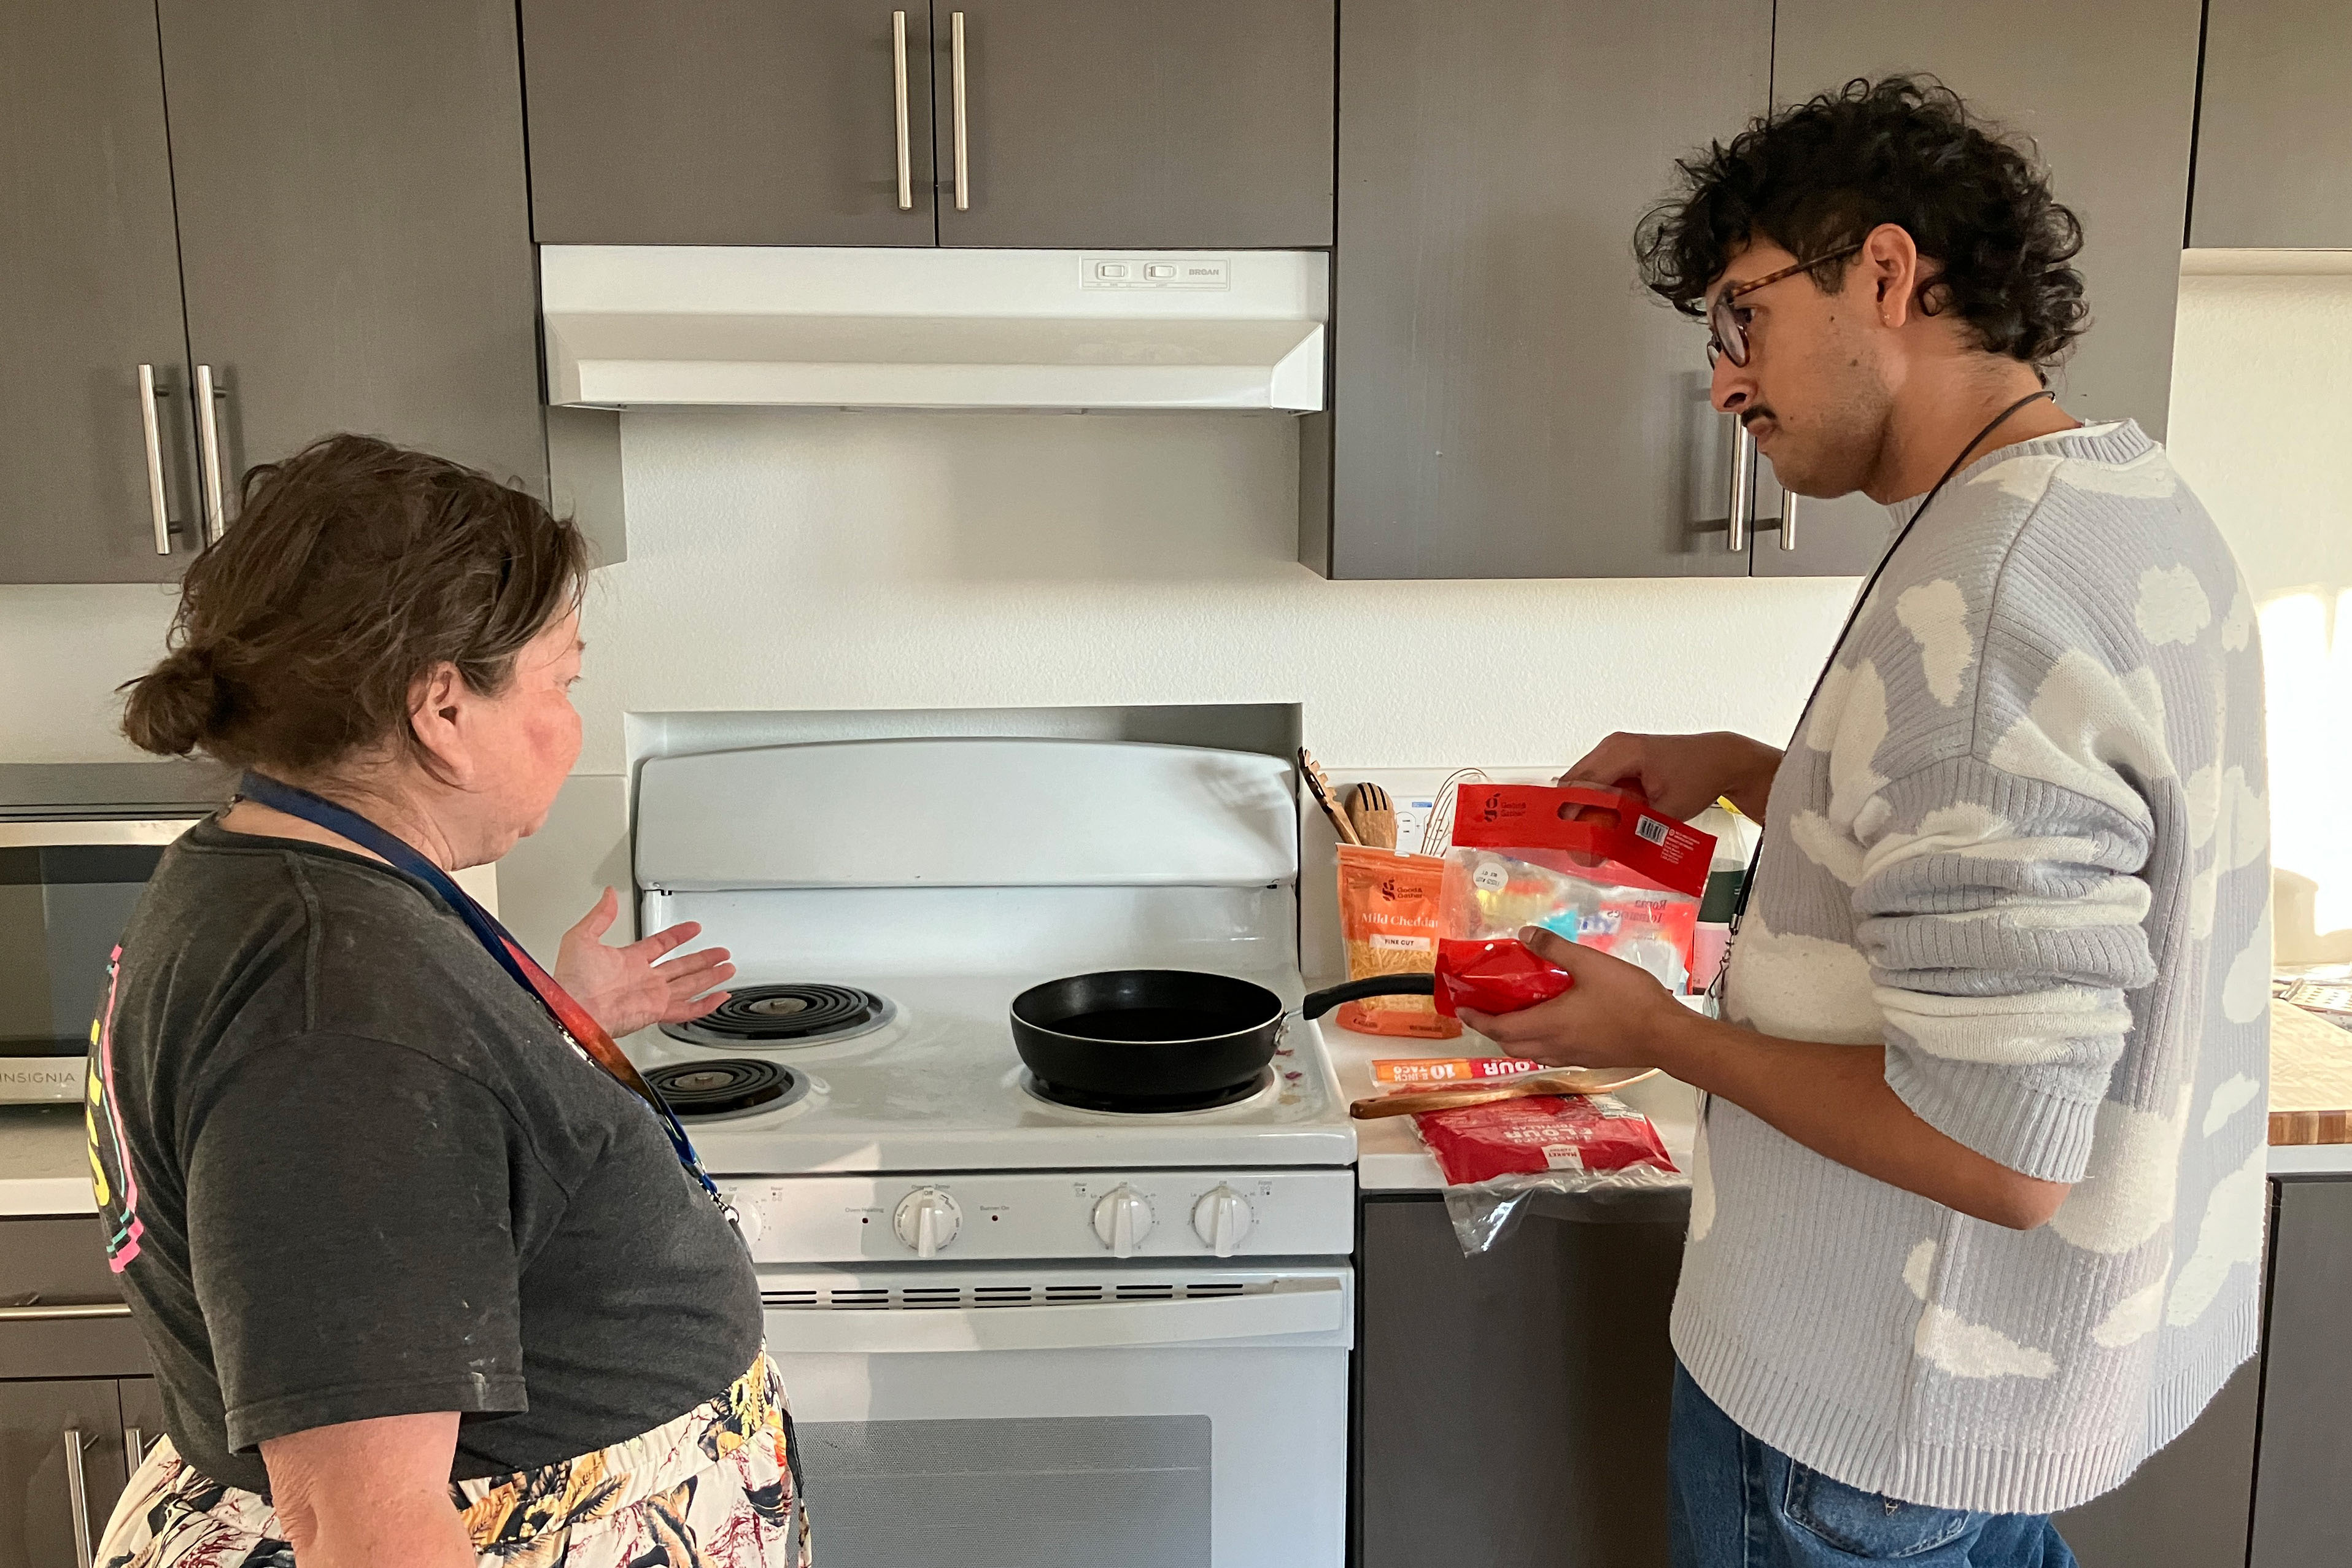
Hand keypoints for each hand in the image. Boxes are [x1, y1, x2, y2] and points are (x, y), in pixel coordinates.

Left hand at [554, 887, 734, 1037]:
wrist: (573, 1009)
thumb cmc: (571, 981)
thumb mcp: (581, 937)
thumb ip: (600, 916)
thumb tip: (608, 895)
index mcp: (627, 962)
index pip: (660, 945)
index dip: (678, 935)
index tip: (693, 928)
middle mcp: (643, 979)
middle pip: (682, 966)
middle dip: (703, 959)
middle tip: (720, 952)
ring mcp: (652, 996)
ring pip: (690, 985)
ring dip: (710, 976)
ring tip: (727, 968)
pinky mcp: (656, 1011)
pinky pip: (687, 1009)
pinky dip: (705, 1005)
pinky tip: (719, 996)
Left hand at [1456, 927, 1685, 1070]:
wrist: (1667, 1036)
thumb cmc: (1629, 1000)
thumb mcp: (1590, 964)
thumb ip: (1555, 949)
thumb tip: (1526, 934)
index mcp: (1549, 1025)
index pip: (1500, 1028)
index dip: (1477, 1019)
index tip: (1462, 1009)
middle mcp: (1555, 1046)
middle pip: (1510, 1044)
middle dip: (1492, 1029)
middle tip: (1486, 1009)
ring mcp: (1573, 1056)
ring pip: (1531, 1052)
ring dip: (1515, 1037)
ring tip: (1514, 1014)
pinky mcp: (1590, 1059)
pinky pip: (1552, 1053)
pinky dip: (1538, 1041)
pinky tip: (1550, 1023)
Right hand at [1559, 730, 1781, 821]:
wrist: (1720, 759)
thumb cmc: (1699, 776)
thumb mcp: (1667, 811)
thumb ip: (1634, 832)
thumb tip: (1606, 853)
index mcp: (1622, 752)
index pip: (1582, 783)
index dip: (1569, 811)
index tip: (1565, 836)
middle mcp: (1613, 745)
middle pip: (1576, 780)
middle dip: (1572, 810)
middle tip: (1573, 840)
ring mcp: (1615, 747)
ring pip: (1585, 780)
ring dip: (1584, 805)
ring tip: (1586, 832)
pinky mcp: (1621, 755)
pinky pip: (1598, 778)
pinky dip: (1596, 798)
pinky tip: (1602, 819)